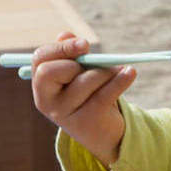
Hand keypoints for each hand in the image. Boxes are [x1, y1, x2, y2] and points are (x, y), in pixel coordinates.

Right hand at [30, 32, 132, 166]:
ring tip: (118, 70)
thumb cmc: (89, 95)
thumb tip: (65, 35)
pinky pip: (105, 94)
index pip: (40, 59)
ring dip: (106, 71)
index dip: (60, 48)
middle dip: (75, 62)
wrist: (104, 134)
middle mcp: (47, 102)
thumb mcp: (78, 74)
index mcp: (41, 85)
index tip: (84, 44)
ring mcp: (65, 114)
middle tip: (96, 62)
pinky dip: (121, 80)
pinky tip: (131, 72)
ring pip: (85, 80)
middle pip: (51, 71)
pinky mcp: (87, 122)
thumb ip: (70, 54)